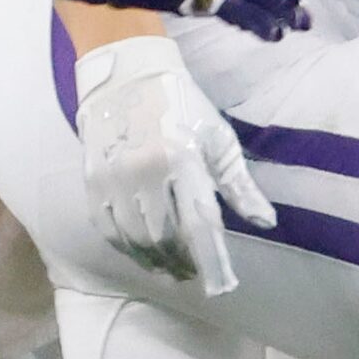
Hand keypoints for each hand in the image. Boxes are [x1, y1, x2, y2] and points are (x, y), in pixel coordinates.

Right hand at [73, 34, 271, 295]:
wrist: (125, 71)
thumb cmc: (181, 103)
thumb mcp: (218, 138)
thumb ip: (239, 185)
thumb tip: (266, 222)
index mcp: (183, 159)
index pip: (199, 224)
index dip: (210, 261)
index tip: (220, 287)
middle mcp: (146, 171)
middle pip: (166, 237)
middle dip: (182, 263)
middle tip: (194, 274)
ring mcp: (115, 176)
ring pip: (135, 237)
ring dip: (155, 260)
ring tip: (170, 269)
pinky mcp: (92, 178)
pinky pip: (107, 226)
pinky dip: (125, 246)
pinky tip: (140, 252)